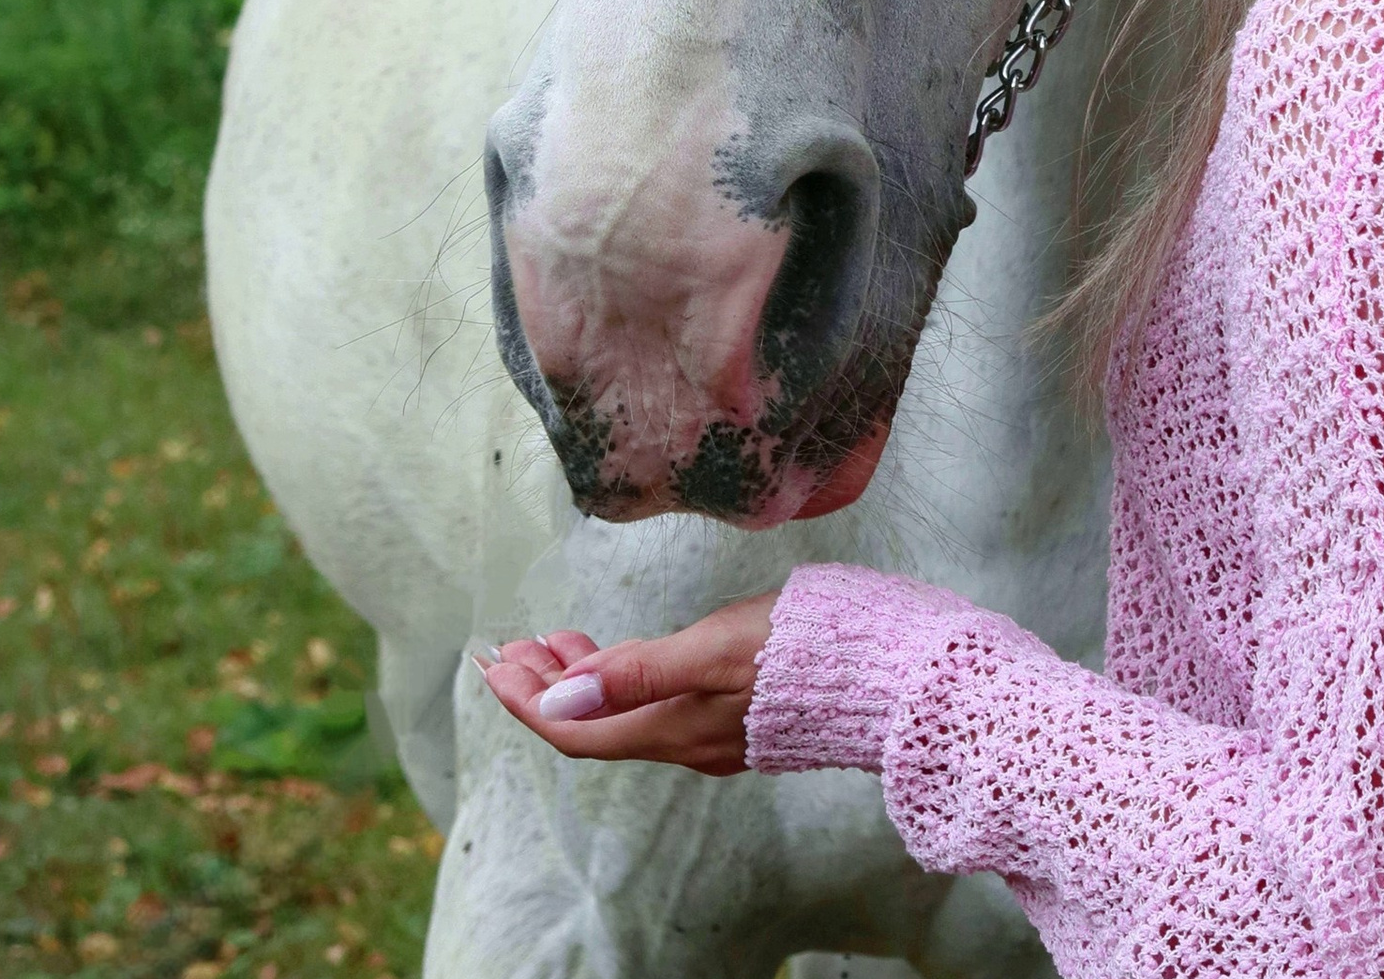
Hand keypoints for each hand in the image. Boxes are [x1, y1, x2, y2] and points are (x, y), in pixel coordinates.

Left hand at [476, 591, 779, 774]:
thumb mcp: (714, 648)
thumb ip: (637, 672)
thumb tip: (554, 703)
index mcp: (672, 728)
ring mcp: (715, 731)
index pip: (575, 729)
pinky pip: (658, 705)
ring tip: (555, 642)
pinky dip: (625, 678)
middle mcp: (687, 740)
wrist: (891, 674)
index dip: (528, 700)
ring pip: (627, 714)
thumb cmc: (805, 650)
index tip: (492, 662)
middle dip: (548, 687)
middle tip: (513, 646)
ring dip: (585, 680)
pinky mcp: (739, 713)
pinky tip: (627, 653)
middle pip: (596, 725)